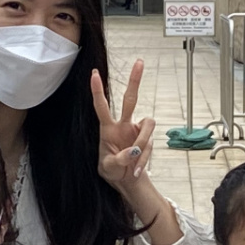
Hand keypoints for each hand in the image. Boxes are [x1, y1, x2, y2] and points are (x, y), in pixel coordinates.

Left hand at [92, 65, 155, 193]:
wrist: (126, 182)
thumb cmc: (112, 171)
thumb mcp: (108, 168)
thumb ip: (118, 160)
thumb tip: (133, 151)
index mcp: (107, 129)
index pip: (102, 106)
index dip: (98, 90)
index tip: (94, 73)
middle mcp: (123, 125)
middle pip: (130, 99)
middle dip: (135, 81)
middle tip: (139, 62)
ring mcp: (137, 132)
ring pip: (148, 125)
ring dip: (142, 144)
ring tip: (133, 163)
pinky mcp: (147, 140)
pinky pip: (150, 145)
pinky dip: (143, 160)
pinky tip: (135, 170)